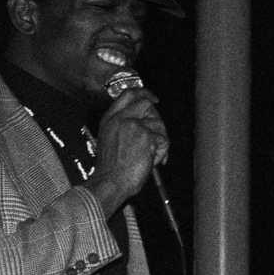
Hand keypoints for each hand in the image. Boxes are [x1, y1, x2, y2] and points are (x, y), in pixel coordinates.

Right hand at [86, 86, 167, 215]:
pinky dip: (162, 153)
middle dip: (157, 119)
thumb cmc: (112, 168)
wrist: (110, 181)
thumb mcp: (111, 139)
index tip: (154, 99)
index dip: (144, 93)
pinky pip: (164, 140)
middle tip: (157, 136)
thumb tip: (148, 120)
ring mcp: (133, 125)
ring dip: (159, 141)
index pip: (127, 94)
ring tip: (149, 156)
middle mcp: (120, 118)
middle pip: (147, 104)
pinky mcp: (146, 136)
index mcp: (110, 118)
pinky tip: (151, 162)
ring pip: (159, 124)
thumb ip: (125, 126)